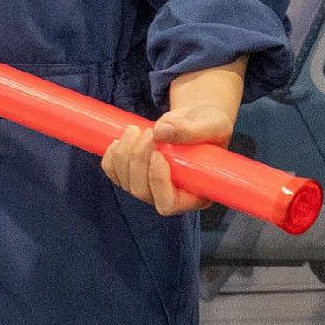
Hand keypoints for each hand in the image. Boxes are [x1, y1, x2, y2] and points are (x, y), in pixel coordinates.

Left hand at [101, 64, 247, 215]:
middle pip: (142, 192)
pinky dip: (112, 156)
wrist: (194, 120)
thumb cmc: (209, 127)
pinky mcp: (132, 176)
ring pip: (125, 182)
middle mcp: (169, 196)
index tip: (159, 154)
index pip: (168, 203)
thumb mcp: (212, 125)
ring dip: (125, 154)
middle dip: (139, 160)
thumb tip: (162, 131)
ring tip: (137, 130)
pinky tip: (121, 140)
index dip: (158, 182)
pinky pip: (112, 172)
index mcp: (194, 194)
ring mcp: (148, 188)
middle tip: (149, 132)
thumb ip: (192, 130)